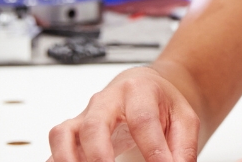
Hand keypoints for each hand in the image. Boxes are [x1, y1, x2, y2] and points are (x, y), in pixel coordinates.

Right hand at [47, 66, 198, 161]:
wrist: (142, 86)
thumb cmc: (160, 102)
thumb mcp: (184, 119)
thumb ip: (183, 147)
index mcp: (138, 91)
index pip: (143, 120)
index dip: (152, 149)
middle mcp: (106, 101)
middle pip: (94, 125)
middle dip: (99, 155)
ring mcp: (85, 116)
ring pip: (63, 134)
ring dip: (69, 159)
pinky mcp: (72, 131)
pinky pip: (57, 146)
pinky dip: (58, 161)